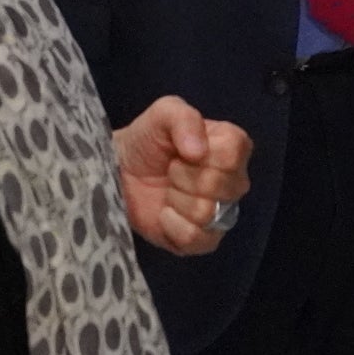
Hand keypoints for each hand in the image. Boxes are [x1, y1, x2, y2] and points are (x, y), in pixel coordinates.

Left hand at [114, 96, 252, 255]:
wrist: (119, 171)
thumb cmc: (146, 140)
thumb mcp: (163, 113)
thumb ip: (184, 118)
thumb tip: (198, 152)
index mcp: (232, 147)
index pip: (232, 153)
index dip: (202, 153)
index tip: (181, 150)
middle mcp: (233, 182)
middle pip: (221, 185)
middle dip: (183, 176)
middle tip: (170, 170)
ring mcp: (220, 214)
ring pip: (206, 212)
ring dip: (176, 199)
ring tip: (166, 190)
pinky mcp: (202, 241)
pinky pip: (196, 237)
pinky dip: (172, 225)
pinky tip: (164, 213)